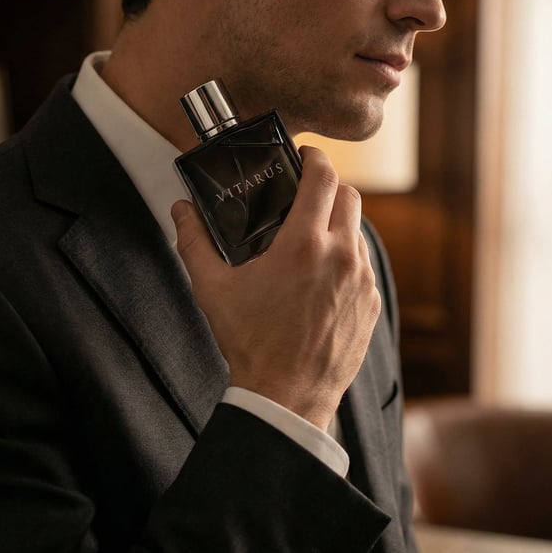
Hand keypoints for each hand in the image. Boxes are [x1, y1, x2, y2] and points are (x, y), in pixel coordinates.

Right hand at [171, 146, 380, 429]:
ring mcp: (362, 281)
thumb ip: (193, 241)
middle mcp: (341, 256)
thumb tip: (180, 209)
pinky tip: (321, 277)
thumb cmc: (250, 342)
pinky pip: (364, 265)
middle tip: (304, 195)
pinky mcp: (371, 304)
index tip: (303, 155)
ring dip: (337, 224)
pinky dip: (347, 258)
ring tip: (309, 239)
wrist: (287, 398)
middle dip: (328, 187)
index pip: (324, 176)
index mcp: (304, 244)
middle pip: (349, 195)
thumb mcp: (213, 288)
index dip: (315, 156)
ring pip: (359, 231)